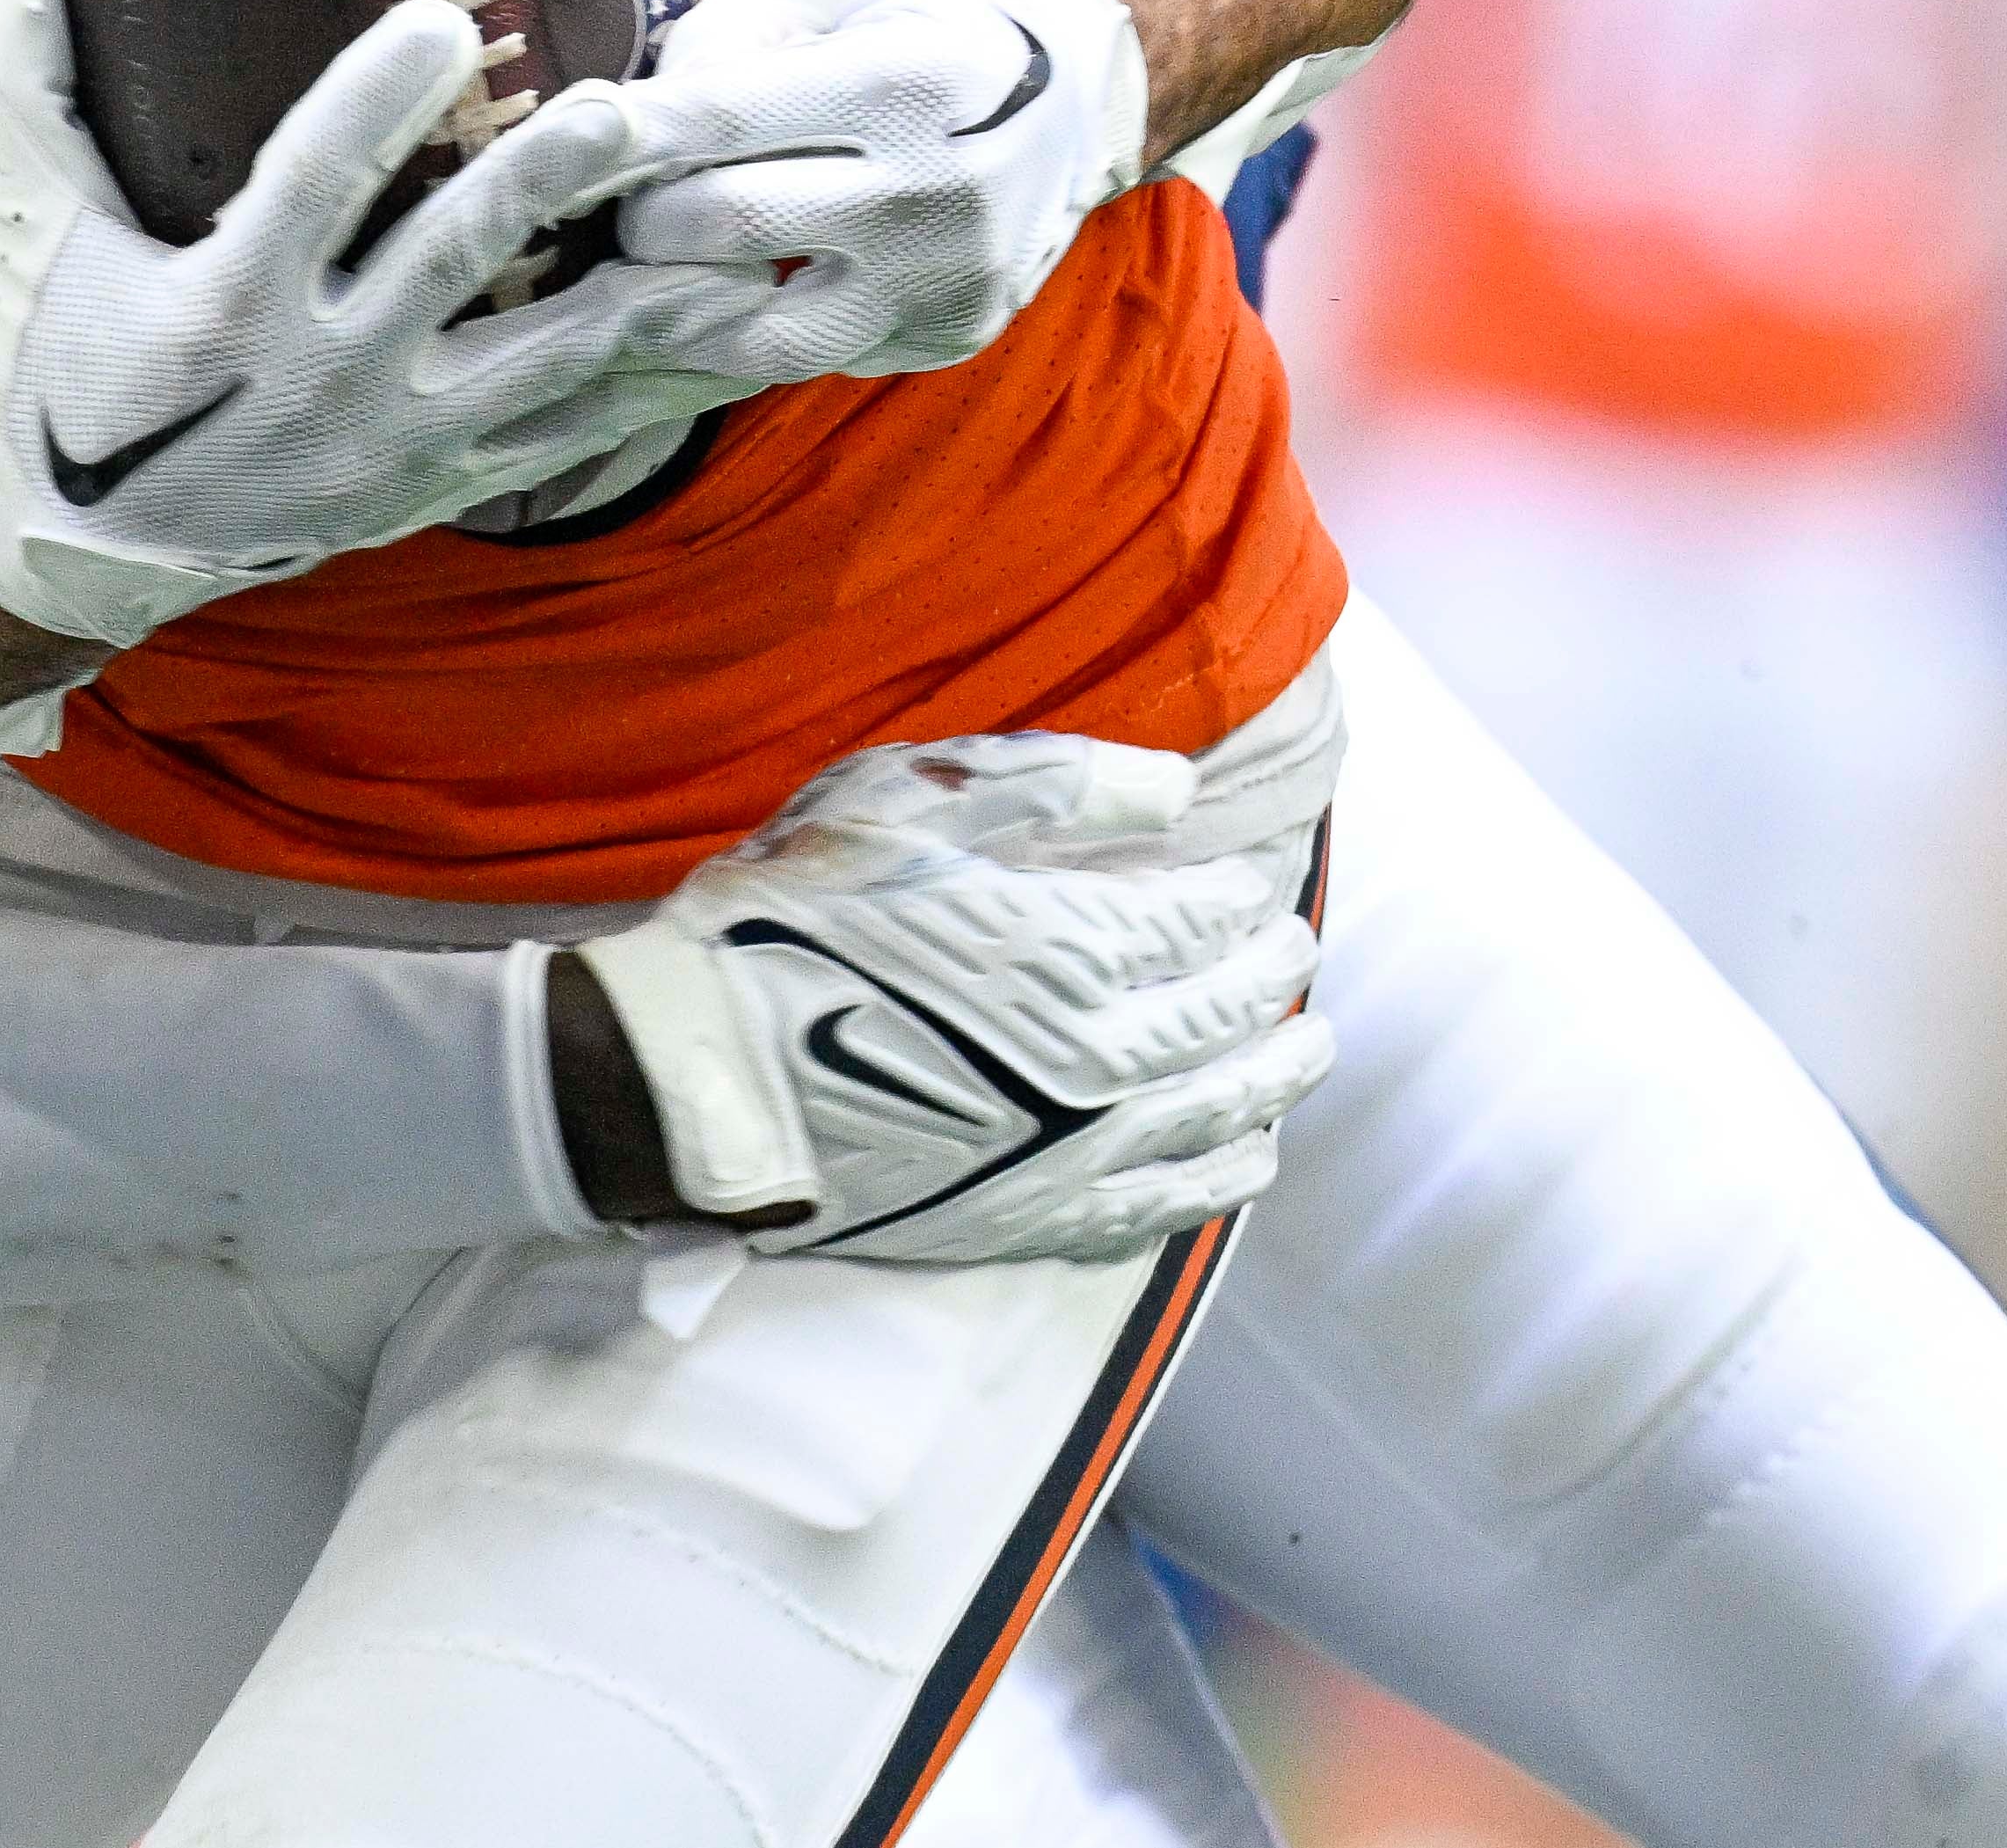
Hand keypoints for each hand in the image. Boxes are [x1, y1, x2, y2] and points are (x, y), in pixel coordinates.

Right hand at [0, 0, 718, 646]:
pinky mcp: (433, 489)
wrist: (70, 558)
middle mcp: (318, 375)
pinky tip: (723, 335)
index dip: (376, 103)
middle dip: (540, 185)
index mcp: (224, 301)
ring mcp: (388, 443)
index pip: (312, 182)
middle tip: (621, 114)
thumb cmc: (51, 362)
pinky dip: (645, 389)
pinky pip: (560, 437)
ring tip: (722, 235)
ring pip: (538, 363)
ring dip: (634, 297)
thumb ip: (33, 85)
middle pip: (451, 264)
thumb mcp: (35, 226)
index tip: (440, 23)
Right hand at [564, 733, 1332, 1259]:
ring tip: (1303, 1059)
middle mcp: (1099, 1061)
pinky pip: (1153, 1213)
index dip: (1235, 900)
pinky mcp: (1027, 1220)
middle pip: (1224, 1023)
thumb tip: (1181, 787)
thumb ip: (1057, 786)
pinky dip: (1210, 1188)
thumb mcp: (910, 802)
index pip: (1199, 921)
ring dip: (1271, 1086)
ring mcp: (1070, 1154)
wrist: (703, 1079)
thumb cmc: (790, 918)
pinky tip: (1232, 1170)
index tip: (1254, 885)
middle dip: (1271, 984)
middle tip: (1297, 961)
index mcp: (1076, 948)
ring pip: (1213, 1124)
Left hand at [596, 0, 1147, 391]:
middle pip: (727, 227)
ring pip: (762, 335)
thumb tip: (624, 119)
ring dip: (678, 308)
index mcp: (905, 79)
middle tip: (615, 205)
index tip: (551, 146)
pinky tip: (712, 306)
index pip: (721, 117)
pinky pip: (814, 361)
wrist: (1076, 91)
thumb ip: (722, 31)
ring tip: (646, 275)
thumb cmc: (917, 15)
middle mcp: (937, 190)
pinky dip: (745, 338)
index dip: (618, 135)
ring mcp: (947, 280)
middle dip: (642, 218)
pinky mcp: (947, 338)